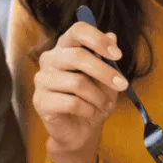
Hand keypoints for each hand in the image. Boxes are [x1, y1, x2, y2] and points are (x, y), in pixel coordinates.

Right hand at [33, 21, 127, 162]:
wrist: (80, 130)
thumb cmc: (92, 99)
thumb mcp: (106, 78)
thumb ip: (106, 58)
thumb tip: (112, 35)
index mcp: (65, 47)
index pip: (77, 31)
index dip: (98, 40)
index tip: (117, 55)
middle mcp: (50, 59)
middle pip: (78, 56)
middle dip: (105, 72)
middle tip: (122, 84)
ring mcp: (42, 80)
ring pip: (77, 82)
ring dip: (98, 96)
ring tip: (103, 105)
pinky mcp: (40, 101)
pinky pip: (71, 103)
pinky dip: (88, 109)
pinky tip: (89, 112)